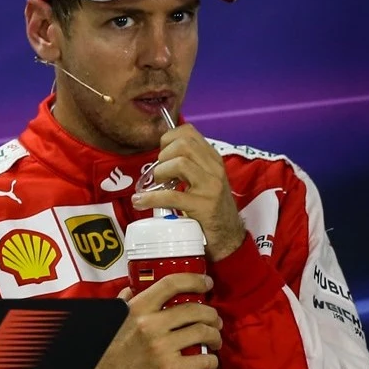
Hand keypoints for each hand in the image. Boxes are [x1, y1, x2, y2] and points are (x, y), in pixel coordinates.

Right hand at [85, 275, 222, 368]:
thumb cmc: (108, 352)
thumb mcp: (113, 320)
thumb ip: (124, 303)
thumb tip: (131, 290)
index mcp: (137, 309)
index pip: (171, 284)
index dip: (194, 280)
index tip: (205, 283)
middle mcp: (150, 325)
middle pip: (195, 310)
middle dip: (211, 314)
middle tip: (214, 320)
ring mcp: (161, 347)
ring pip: (203, 333)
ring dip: (215, 335)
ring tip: (214, 340)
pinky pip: (203, 360)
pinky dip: (212, 361)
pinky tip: (209, 361)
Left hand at [132, 122, 246, 259]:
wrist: (227, 236)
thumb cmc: (210, 207)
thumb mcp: (203, 180)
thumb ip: (187, 165)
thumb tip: (158, 156)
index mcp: (213, 159)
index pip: (188, 132)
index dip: (168, 139)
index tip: (162, 155)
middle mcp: (214, 169)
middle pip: (183, 144)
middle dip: (163, 155)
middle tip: (160, 174)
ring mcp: (211, 186)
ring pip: (179, 163)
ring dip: (160, 173)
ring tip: (158, 185)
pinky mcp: (203, 206)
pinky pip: (171, 195)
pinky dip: (150, 198)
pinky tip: (140, 202)